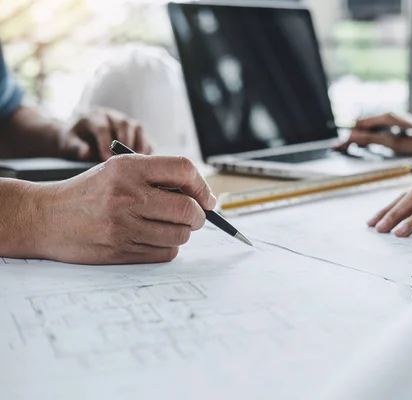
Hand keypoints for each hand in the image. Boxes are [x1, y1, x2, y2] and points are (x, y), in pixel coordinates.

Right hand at [35, 155, 215, 264]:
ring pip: (181, 234)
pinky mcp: (121, 250)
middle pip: (189, 208)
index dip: (202, 185)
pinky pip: (166, 253)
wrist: (46, 218)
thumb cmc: (89, 193)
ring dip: (182, 232)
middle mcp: (127, 195)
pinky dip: (168, 248)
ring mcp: (124, 225)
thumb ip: (157, 176)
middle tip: (195, 216)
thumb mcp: (118, 170)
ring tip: (168, 226)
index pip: (183, 169)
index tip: (207, 198)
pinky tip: (153, 239)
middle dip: (200, 215)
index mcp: (128, 168)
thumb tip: (202, 195)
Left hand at [59, 108, 152, 160]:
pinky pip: (145, 136)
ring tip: (139, 158)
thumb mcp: (69, 142)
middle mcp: (112, 116)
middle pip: (124, 123)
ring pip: (137, 127)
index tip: (106, 158)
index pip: (102, 127)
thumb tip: (86, 154)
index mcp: (94, 116)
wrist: (81, 135)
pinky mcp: (135, 130)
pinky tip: (146, 159)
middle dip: (126, 140)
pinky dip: (147, 146)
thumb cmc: (76, 140)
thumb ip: (76, 147)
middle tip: (126, 157)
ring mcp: (125, 121)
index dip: (105, 143)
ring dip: (140, 142)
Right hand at [334, 113, 411, 154]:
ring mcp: (395, 122)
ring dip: (359, 137)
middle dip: (351, 137)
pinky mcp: (400, 128)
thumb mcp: (393, 143)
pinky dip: (370, 138)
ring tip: (348, 147)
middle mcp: (389, 117)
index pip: (360, 125)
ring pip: (371, 129)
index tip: (339, 147)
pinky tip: (367, 145)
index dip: (349, 137)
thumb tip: (352, 136)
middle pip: (364, 126)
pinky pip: (379, 131)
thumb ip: (371, 139)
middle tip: (339, 148)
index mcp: (386, 118)